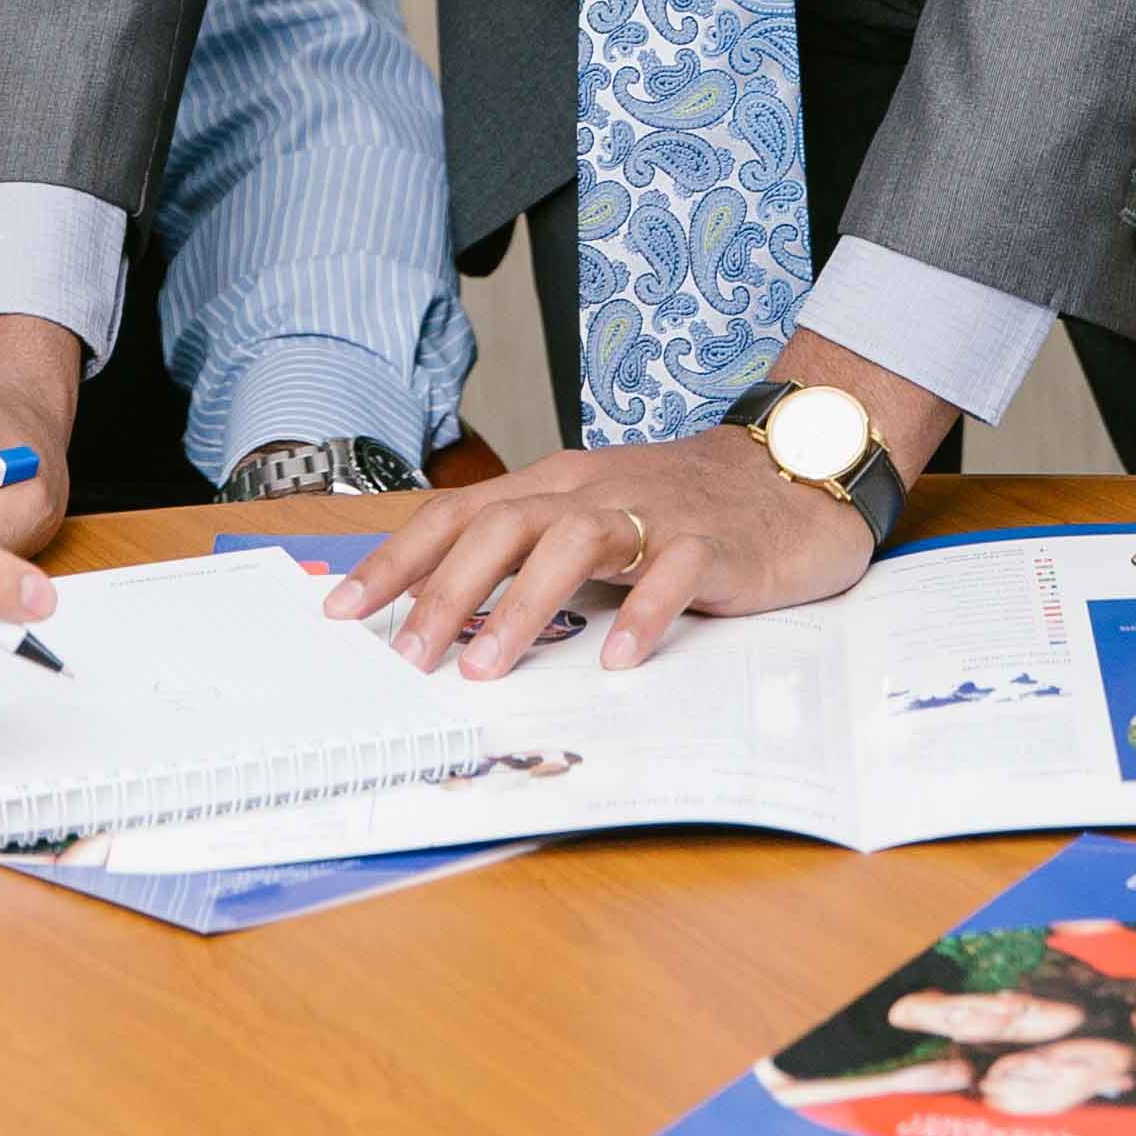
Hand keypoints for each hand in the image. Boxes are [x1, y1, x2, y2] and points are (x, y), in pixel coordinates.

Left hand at [325, 421, 874, 679]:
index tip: (342, 609)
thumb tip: (437, 609)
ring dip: (523, 605)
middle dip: (445, 592)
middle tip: (407, 656)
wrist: (794, 468)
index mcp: (555, 485)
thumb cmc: (680, 506)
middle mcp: (594, 490)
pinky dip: (643, 613)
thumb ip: (528, 551)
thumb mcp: (592, 516)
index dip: (397, 559)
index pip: (458, 514)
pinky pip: (674, 573)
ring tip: (488, 666)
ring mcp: (655, 512)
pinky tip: (619, 660)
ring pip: (576, 542)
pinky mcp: (716, 543)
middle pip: (503, 525)